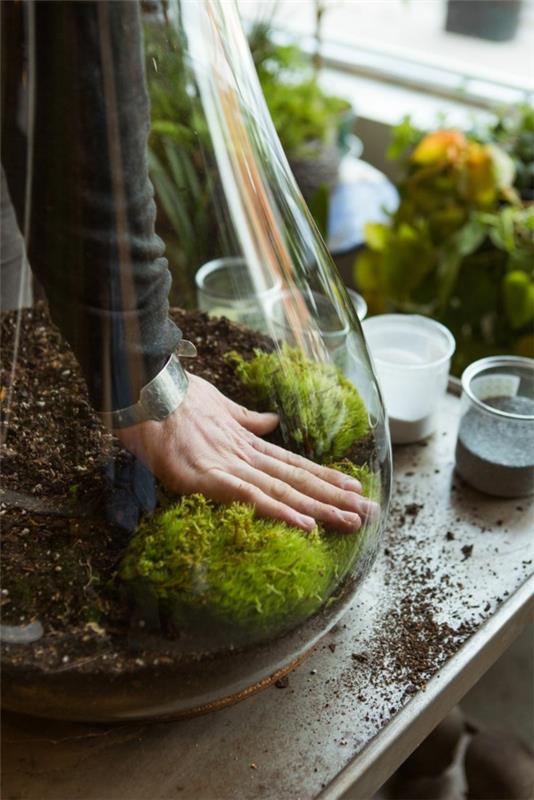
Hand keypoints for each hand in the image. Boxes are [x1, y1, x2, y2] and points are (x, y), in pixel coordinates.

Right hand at [116, 373, 376, 532]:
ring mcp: (230, 466)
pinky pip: (250, 498)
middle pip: (299, 480)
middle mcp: (247, 455)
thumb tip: (271, 421)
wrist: (147, 389)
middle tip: (370, 513)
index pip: (295, 464)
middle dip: (336, 498)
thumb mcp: (218, 407)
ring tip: (351, 520)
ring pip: (284, 490)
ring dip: (320, 507)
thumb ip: (246, 418)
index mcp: (248, 442)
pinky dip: (279, 512)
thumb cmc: (177, 397)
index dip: (326, 477)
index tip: (355, 488)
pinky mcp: (208, 477)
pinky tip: (304, 525)